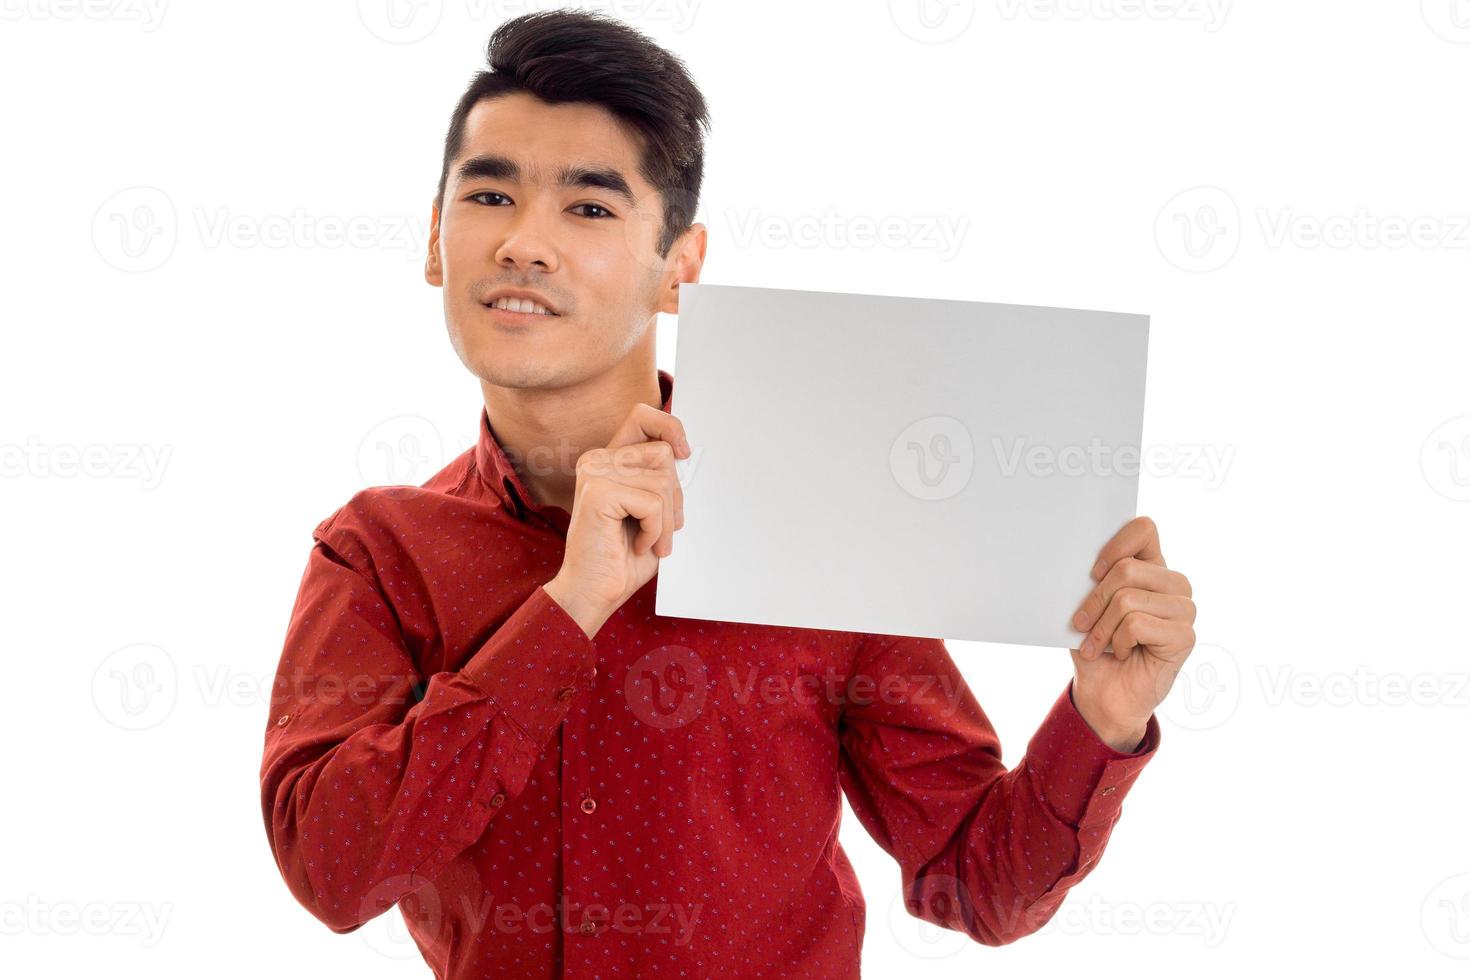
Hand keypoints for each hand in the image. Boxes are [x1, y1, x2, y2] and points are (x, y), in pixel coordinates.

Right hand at [543, 402, 689, 637]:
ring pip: (662, 481)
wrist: (595, 592)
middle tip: (661, 530)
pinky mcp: (598, 491)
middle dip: (673, 498)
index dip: (670, 427)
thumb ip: (661, 479)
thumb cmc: (623, 557)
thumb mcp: (651, 510)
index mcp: (608, 459)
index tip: (684, 453)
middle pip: (663, 455)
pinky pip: (653, 503)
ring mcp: (595, 472)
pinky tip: (636, 544)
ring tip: (648, 541)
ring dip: (665, 521)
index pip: (643, 416)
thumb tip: (686, 455)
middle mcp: (597, 459)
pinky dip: (655, 531)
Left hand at [1067, 515, 1195, 750]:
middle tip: (1081, 624)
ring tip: (1097, 643)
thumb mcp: (1086, 608)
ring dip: (1102, 627)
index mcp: (1151, 566)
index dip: (1115, 544)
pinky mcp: (1185, 636)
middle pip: (1127, 568)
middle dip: (1093, 600)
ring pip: (1128, 599)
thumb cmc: (1094, 646)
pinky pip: (1136, 624)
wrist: (1104, 695)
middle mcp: (1173, 583)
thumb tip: (1072, 562)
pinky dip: (1116, 642)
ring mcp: (1184, 609)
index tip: (1092, 571)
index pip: (1144, 528)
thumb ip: (1090, 582)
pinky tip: (1121, 653)